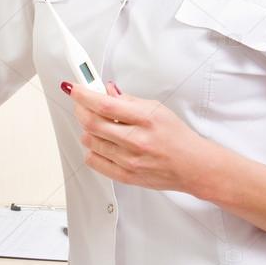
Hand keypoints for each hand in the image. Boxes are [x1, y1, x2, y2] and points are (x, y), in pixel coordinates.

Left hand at [61, 80, 221, 195]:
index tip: (73, 88)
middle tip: (81, 103)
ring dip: (87, 129)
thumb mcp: (157, 109)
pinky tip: (101, 143)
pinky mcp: (126, 176)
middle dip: (80, 109)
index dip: (83, 94)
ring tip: (98, 125)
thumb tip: (105, 90)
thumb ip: (128, 100)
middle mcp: (137, 140)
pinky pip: (94, 161)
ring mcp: (130, 160)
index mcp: (145, 119)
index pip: (104, 104)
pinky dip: (91, 150)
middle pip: (92, 123)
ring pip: (90, 141)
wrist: (193, 165)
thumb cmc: (177, 137)